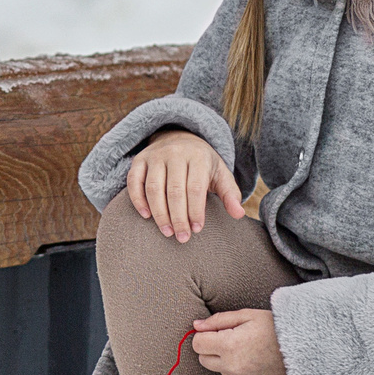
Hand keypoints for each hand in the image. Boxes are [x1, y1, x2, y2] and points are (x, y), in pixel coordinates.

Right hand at [126, 129, 245, 242]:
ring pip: (154, 188)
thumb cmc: (203, 163)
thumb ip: (230, 194)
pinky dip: (138, 200)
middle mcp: (175, 153)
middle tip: (182, 238)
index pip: (195, 188)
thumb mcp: (220, 173)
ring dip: (159, 213)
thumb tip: (239, 215)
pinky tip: (146, 216)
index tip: (197, 229)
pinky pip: (134, 181)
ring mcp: (155, 156)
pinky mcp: (140, 160)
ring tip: (167, 232)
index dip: (195, 211)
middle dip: (178, 217)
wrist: (180, 136)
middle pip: (174, 190)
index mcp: (198, 157)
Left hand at [190, 309, 285, 374]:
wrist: (301, 349)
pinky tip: (248, 355)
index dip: (204, 334)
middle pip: (202, 358)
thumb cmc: (275, 327)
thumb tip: (196, 325)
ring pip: (215, 367)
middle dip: (209, 347)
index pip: (197, 344)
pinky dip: (232, 365)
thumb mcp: (246, 315)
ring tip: (241, 345)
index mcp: (229, 345)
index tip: (217, 329)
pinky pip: (229, 374)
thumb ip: (218, 320)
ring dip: (220, 357)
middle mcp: (231, 365)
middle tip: (228, 335)